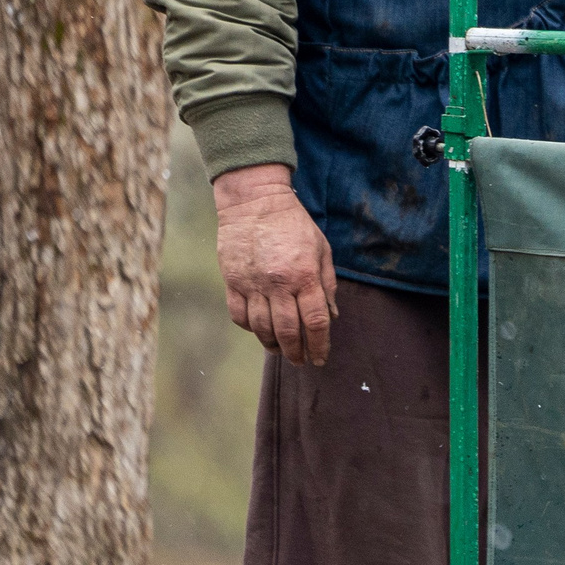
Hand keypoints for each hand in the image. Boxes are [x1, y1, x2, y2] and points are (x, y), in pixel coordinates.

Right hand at [213, 163, 338, 365]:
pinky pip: (239, 315)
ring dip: (273, 345)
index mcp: (305, 276)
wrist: (255, 203)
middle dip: (296, 352)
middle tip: (301, 361)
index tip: (321, 358)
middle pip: (288, 331)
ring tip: (281, 351)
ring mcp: (252, 284)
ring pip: (262, 328)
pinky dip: (250, 328)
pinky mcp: (232, 282)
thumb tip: (332, 315)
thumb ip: (327, 284)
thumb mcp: (322, 250)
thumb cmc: (294, 225)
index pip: (315, 321)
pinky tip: (259, 331)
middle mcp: (278, 284)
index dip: (319, 344)